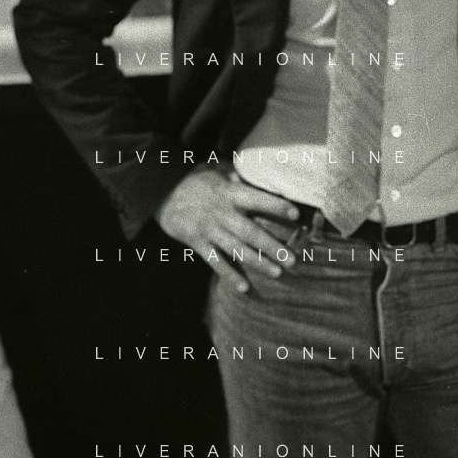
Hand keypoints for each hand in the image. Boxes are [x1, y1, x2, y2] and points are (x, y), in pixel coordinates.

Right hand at [155, 165, 298, 291]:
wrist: (161, 191)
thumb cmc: (194, 180)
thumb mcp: (215, 169)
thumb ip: (235, 174)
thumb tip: (251, 174)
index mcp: (230, 192)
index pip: (257, 199)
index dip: (276, 206)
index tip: (296, 214)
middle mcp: (222, 213)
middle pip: (251, 232)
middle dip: (273, 247)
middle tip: (293, 260)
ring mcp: (209, 229)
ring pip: (237, 249)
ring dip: (258, 263)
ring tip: (277, 272)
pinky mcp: (197, 243)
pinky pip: (215, 262)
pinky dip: (229, 275)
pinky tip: (243, 287)